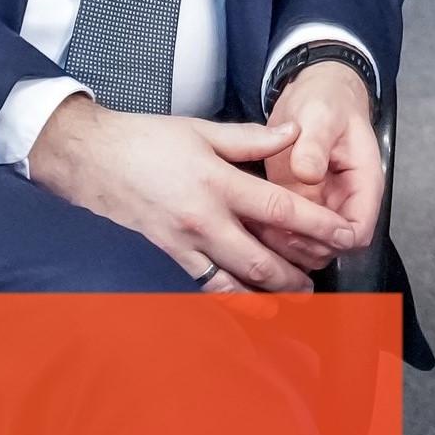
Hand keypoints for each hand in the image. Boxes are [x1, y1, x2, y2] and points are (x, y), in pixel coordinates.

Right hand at [27, 96, 356, 291]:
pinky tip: (252, 304)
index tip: (342, 234)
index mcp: (218, 182)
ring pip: (236, 280)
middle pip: (262, 257)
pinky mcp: (169, 257)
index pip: (279, 209)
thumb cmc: (145, 141)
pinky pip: (206, 285)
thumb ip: (252, 138)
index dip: (316, 224)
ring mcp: (185, 244)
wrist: (92, 160)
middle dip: (299, 271)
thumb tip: (293, 134)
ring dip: (270, 292)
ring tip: (298, 297)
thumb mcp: (203, 130)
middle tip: (327, 276)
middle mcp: (204, 219)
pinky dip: (233, 298)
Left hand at [260, 61, 383, 270]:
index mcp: (362, 183)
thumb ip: (315, 143)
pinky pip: (290, 234)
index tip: (300, 227)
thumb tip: (307, 174)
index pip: (358, 231)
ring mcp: (321, 206)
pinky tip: (249, 221)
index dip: (332, 238)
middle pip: (332, 247)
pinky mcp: (299, 205)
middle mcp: (345, 201)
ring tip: (255, 225)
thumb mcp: (320, 115)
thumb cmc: (325, 101)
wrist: (314, 92)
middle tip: (268, 229)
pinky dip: (273, 235)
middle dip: (303, 246)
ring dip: (285, 245)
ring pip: (310, 248)